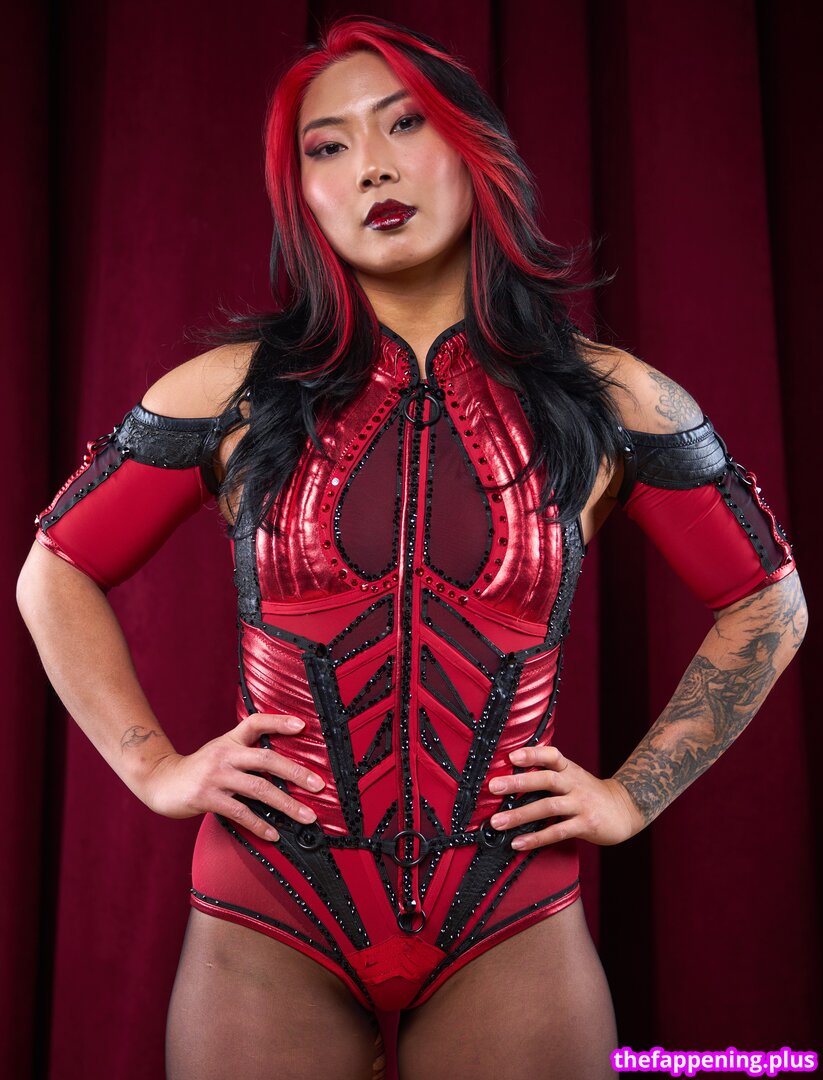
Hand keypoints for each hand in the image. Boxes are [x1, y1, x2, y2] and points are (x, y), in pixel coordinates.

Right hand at [139, 712, 324, 843]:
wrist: (159, 781)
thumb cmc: (197, 768)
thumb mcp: (220, 750)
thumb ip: (245, 751)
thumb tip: (281, 764)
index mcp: (230, 741)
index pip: (256, 723)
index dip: (279, 721)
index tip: (302, 725)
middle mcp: (225, 754)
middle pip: (267, 759)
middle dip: (296, 773)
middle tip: (319, 785)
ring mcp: (216, 776)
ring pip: (258, 789)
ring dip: (286, 805)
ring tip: (307, 816)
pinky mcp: (206, 797)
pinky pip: (240, 812)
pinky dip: (259, 825)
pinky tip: (274, 834)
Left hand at [486, 745, 644, 849]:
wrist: (625, 808)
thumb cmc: (589, 793)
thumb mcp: (573, 776)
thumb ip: (549, 775)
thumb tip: (511, 778)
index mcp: (569, 769)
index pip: (551, 756)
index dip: (532, 754)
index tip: (512, 756)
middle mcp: (574, 784)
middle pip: (546, 779)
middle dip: (518, 783)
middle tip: (493, 786)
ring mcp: (581, 804)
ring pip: (548, 807)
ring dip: (520, 815)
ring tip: (497, 822)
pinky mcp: (586, 825)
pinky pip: (558, 831)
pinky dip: (536, 838)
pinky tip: (518, 843)